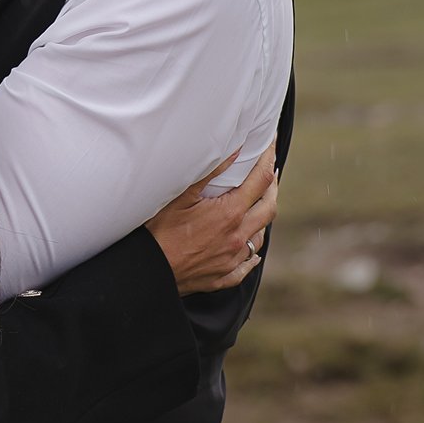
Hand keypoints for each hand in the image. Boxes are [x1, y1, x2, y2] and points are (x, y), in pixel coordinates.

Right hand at [145, 150, 278, 295]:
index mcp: (230, 214)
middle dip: (272, 188)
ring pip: (261, 236)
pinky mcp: (224, 275)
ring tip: (257, 206)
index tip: (270, 147)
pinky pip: (248, 264)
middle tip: (270, 174)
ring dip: (262, 218)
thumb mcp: (180, 196)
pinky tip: (251, 250)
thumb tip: (233, 152)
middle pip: (269, 208)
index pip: (260, 181)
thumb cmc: (159, 232)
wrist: (150, 270)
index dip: (267, 161)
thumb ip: (208, 173)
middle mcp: (238, 237)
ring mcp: (233, 258)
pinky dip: (252, 253)